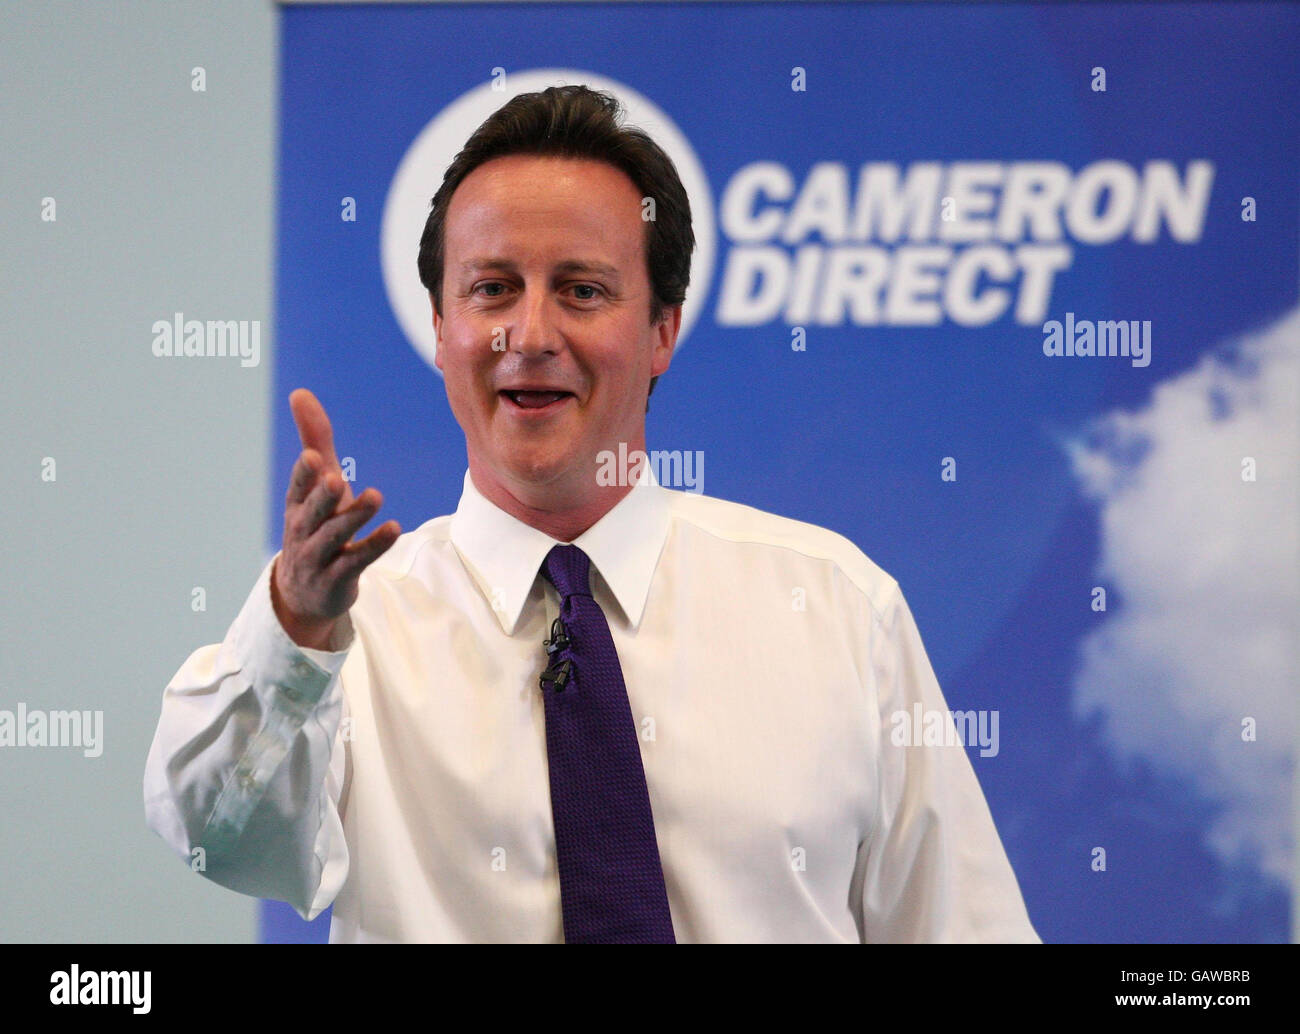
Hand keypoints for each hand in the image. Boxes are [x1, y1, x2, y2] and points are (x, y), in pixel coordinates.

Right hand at [271, 388, 400, 648]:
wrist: (305, 594)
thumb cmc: (315, 525)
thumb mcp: (315, 484)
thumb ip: (313, 439)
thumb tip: (299, 392)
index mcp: (297, 505)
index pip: (298, 488)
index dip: (304, 475)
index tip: (312, 458)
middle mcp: (303, 530)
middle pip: (314, 512)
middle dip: (323, 496)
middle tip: (336, 478)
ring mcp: (319, 557)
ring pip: (335, 537)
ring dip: (354, 517)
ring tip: (375, 495)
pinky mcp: (339, 578)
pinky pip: (357, 561)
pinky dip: (374, 545)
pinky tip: (394, 528)